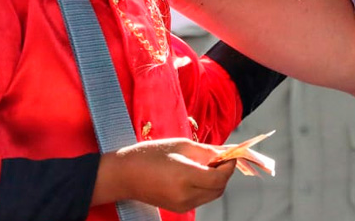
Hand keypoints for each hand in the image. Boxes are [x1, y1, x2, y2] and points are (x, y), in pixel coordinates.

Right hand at [94, 138, 236, 211]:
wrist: (124, 175)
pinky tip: (198, 174)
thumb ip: (207, 151)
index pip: (220, 178)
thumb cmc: (149, 155)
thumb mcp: (181, 145)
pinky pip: (202, 199)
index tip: (230, 155)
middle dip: (225, 173)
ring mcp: (182, 205)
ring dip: (216, 181)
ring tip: (208, 165)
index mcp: (185, 176)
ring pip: (212, 195)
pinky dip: (206, 187)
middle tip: (221, 158)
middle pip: (219, 189)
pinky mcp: (179, 208)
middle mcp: (185, 195)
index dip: (229, 166)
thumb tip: (226, 152)